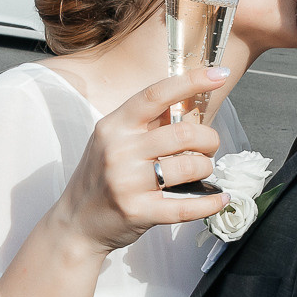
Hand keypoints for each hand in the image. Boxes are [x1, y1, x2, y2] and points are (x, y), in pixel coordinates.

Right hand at [49, 69, 232, 256]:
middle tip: (210, 145)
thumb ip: (144, 123)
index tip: (218, 74)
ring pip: (189, 167)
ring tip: (202, 171)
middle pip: (183, 133)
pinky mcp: (138, 211)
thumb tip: (188, 100)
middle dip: (209, 138)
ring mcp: (127, 183)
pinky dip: (210, 203)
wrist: (76, 222)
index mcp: (114, 126)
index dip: (191, 81)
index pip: (156, 95)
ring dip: (206, 167)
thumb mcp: (111, 141)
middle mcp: (119, 150)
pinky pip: (186, 206)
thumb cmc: (100, 177)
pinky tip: (220, 199)